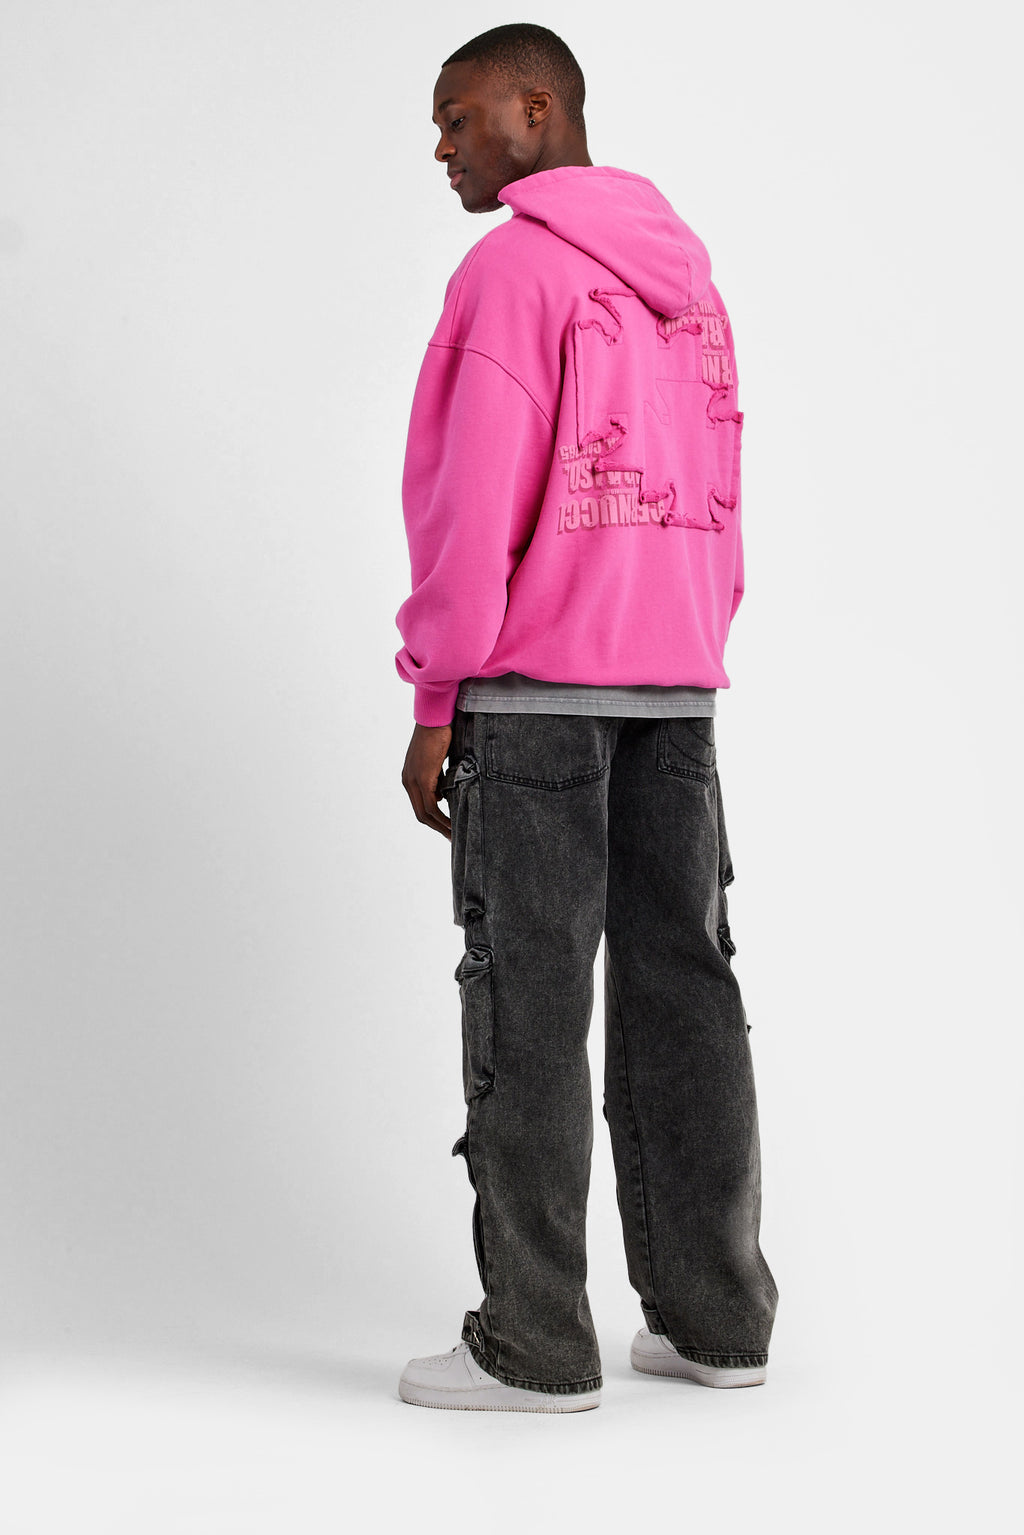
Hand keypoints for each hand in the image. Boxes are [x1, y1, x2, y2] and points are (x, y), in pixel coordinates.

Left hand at [401, 722, 452, 838]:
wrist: (435, 716)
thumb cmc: (440, 732)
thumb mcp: (439, 759)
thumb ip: (439, 776)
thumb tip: (445, 792)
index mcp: (410, 776)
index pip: (420, 805)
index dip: (433, 820)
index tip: (447, 827)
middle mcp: (408, 781)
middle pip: (420, 814)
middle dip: (437, 828)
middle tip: (452, 837)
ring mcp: (413, 780)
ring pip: (425, 813)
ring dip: (440, 826)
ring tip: (455, 835)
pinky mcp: (422, 778)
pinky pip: (431, 805)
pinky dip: (442, 817)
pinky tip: (453, 823)